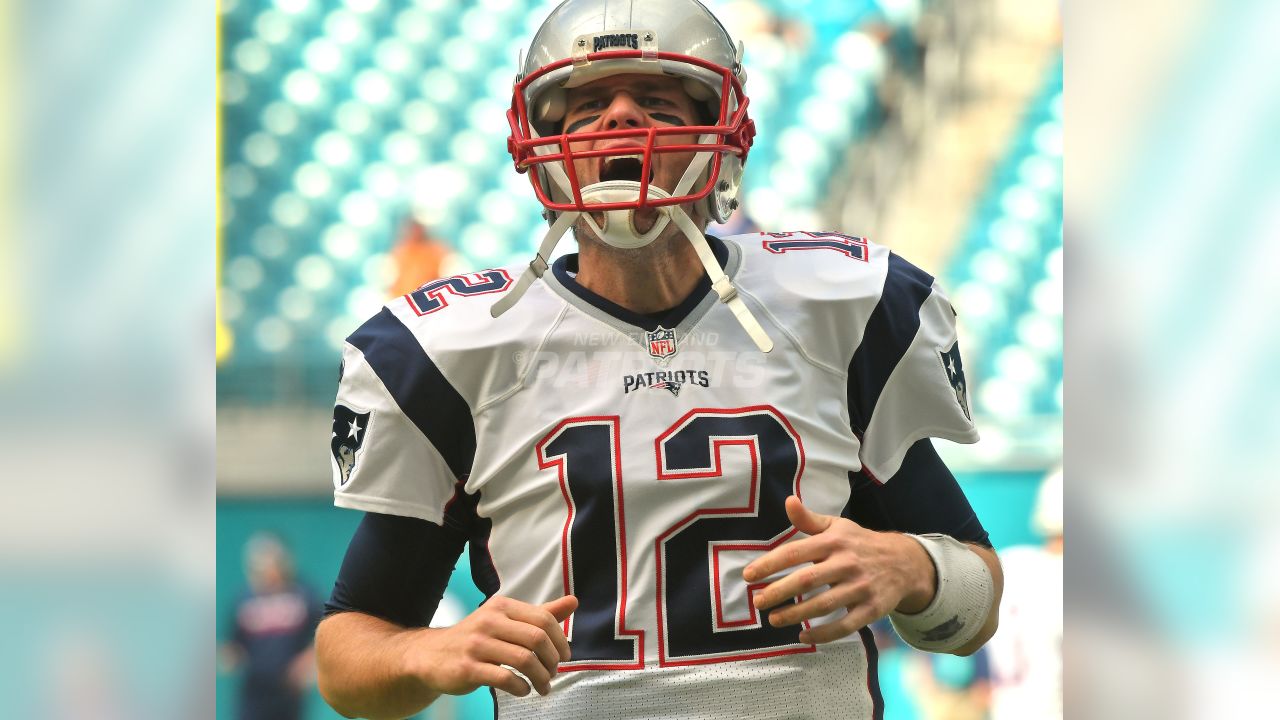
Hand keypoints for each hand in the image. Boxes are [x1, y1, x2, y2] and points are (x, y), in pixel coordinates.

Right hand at [407, 595, 576, 697]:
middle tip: (553, 674)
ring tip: (543, 686)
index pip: (543, 619)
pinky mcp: (467, 668)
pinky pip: (504, 678)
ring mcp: (477, 645)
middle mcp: (489, 621)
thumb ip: (540, 613)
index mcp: (502, 607)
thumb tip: (573, 601)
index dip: (560, 641)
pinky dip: (521, 687)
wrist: (430, 655)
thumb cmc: (476, 638)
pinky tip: (523, 690)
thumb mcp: (507, 620)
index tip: (564, 656)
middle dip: (552, 661)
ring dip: (540, 677)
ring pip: (523, 660)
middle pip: (536, 639)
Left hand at [742, 496, 934, 643]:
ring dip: (795, 614)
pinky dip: (824, 633)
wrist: (904, 563)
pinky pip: (845, 625)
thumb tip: (788, 501)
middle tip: (757, 602)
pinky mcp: (871, 609)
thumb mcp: (837, 526)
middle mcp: (847, 563)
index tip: (748, 575)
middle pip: (806, 580)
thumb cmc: (859, 543)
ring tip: (773, 619)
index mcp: (834, 541)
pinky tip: (803, 635)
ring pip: (824, 605)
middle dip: (778, 592)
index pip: (795, 552)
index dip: (769, 564)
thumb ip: (809, 519)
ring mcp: (860, 587)